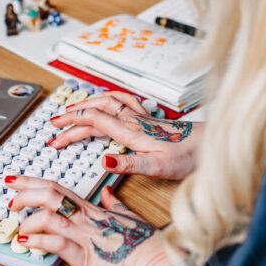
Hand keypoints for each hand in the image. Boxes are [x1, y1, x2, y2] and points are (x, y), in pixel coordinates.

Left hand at [7, 176, 167, 265]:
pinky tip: (26, 243)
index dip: (32, 182)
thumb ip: (112, 203)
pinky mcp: (85, 257)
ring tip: (20, 229)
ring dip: (29, 221)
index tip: (14, 179)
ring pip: (50, 216)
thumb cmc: (142, 242)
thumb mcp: (126, 216)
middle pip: (50, 195)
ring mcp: (84, 236)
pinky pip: (57, 243)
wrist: (153, 261)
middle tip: (10, 200)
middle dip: (25, 194)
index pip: (57, 188)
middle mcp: (84, 219)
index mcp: (91, 209)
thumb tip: (106, 192)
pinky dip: (38, 241)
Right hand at [49, 91, 202, 178]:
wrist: (210, 145)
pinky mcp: (149, 119)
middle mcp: (133, 120)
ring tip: (73, 109)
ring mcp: (141, 117)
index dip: (71, 127)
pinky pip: (123, 101)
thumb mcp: (157, 168)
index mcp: (130, 132)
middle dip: (72, 115)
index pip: (93, 122)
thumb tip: (103, 161)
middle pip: (95, 110)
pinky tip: (107, 101)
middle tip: (55, 124)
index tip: (55, 136)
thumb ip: (129, 164)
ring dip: (87, 103)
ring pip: (108, 102)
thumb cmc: (188, 156)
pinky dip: (108, 98)